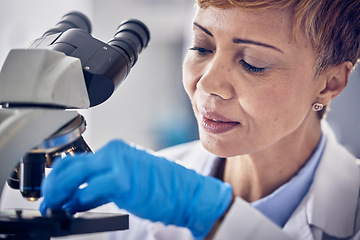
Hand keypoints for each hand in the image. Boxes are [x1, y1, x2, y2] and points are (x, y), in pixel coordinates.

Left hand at [40, 139, 231, 237]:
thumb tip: (75, 194)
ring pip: (74, 177)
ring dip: (59, 195)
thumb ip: (101, 182)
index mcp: (115, 150)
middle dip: (52, 186)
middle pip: (69, 166)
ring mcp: (118, 164)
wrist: (187, 192)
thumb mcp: (128, 176)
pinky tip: (72, 210)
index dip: (56, 176)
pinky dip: (76, 203)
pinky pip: (89, 193)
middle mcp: (114, 152)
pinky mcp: (122, 181)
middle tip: (47, 202)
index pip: (74, 158)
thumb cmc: (161, 186)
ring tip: (54, 208)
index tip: (50, 190)